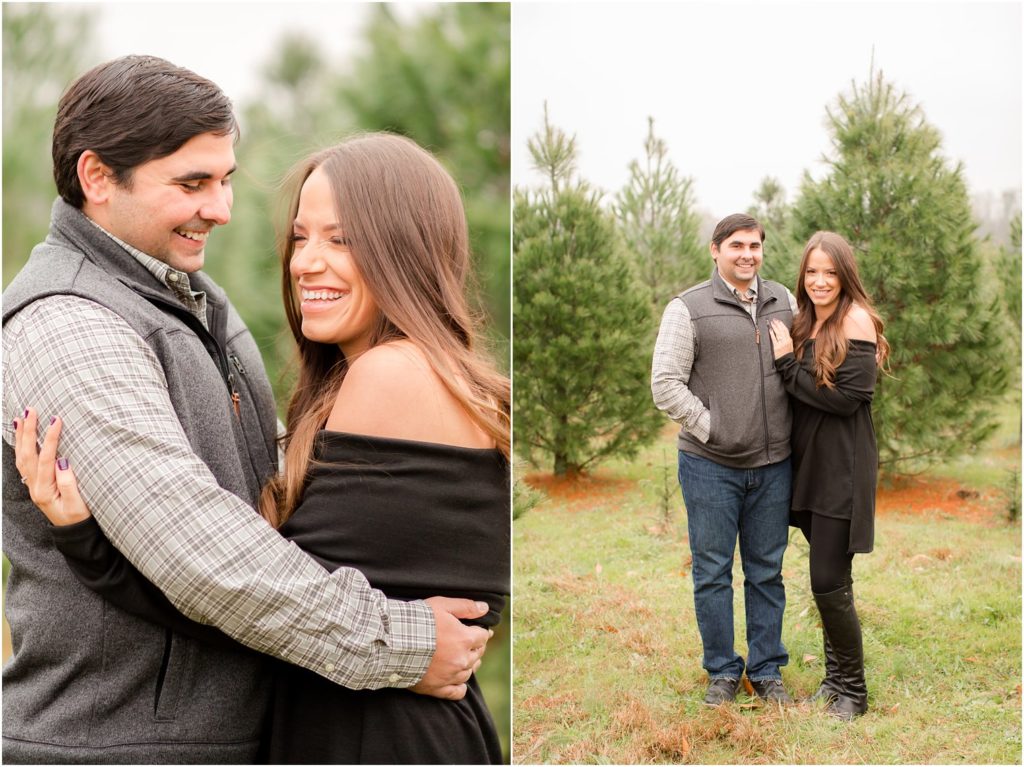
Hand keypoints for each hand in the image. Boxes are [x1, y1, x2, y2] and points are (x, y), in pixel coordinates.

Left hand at [13, 408, 90, 525]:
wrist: (73, 533)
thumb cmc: (78, 518)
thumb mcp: (78, 504)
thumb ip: (68, 483)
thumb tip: (62, 461)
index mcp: (44, 490)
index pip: (46, 458)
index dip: (51, 438)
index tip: (56, 420)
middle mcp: (34, 486)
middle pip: (28, 454)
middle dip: (28, 431)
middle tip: (30, 411)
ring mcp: (33, 485)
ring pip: (22, 457)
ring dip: (21, 436)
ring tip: (21, 419)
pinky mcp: (36, 484)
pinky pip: (24, 462)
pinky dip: (21, 447)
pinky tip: (22, 438)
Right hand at [409, 597, 491, 700]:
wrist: (394, 643)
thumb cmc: (417, 621)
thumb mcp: (442, 605)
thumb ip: (466, 607)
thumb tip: (484, 608)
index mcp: (465, 639)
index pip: (483, 637)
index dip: (483, 632)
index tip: (482, 631)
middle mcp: (461, 660)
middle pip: (478, 654)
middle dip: (477, 647)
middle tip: (473, 642)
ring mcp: (450, 676)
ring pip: (469, 672)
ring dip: (470, 664)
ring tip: (465, 658)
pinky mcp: (438, 688)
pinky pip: (457, 692)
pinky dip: (460, 686)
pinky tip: (458, 680)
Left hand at [768, 319, 793, 358]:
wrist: (787, 362)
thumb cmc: (786, 354)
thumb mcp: (789, 345)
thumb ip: (786, 339)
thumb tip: (782, 332)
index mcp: (789, 340)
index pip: (785, 330)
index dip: (782, 324)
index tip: (778, 320)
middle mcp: (786, 341)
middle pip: (782, 330)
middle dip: (777, 324)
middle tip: (773, 319)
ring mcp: (781, 344)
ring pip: (778, 333)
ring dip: (774, 327)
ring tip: (771, 323)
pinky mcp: (777, 347)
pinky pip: (774, 339)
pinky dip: (772, 334)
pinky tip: (770, 330)